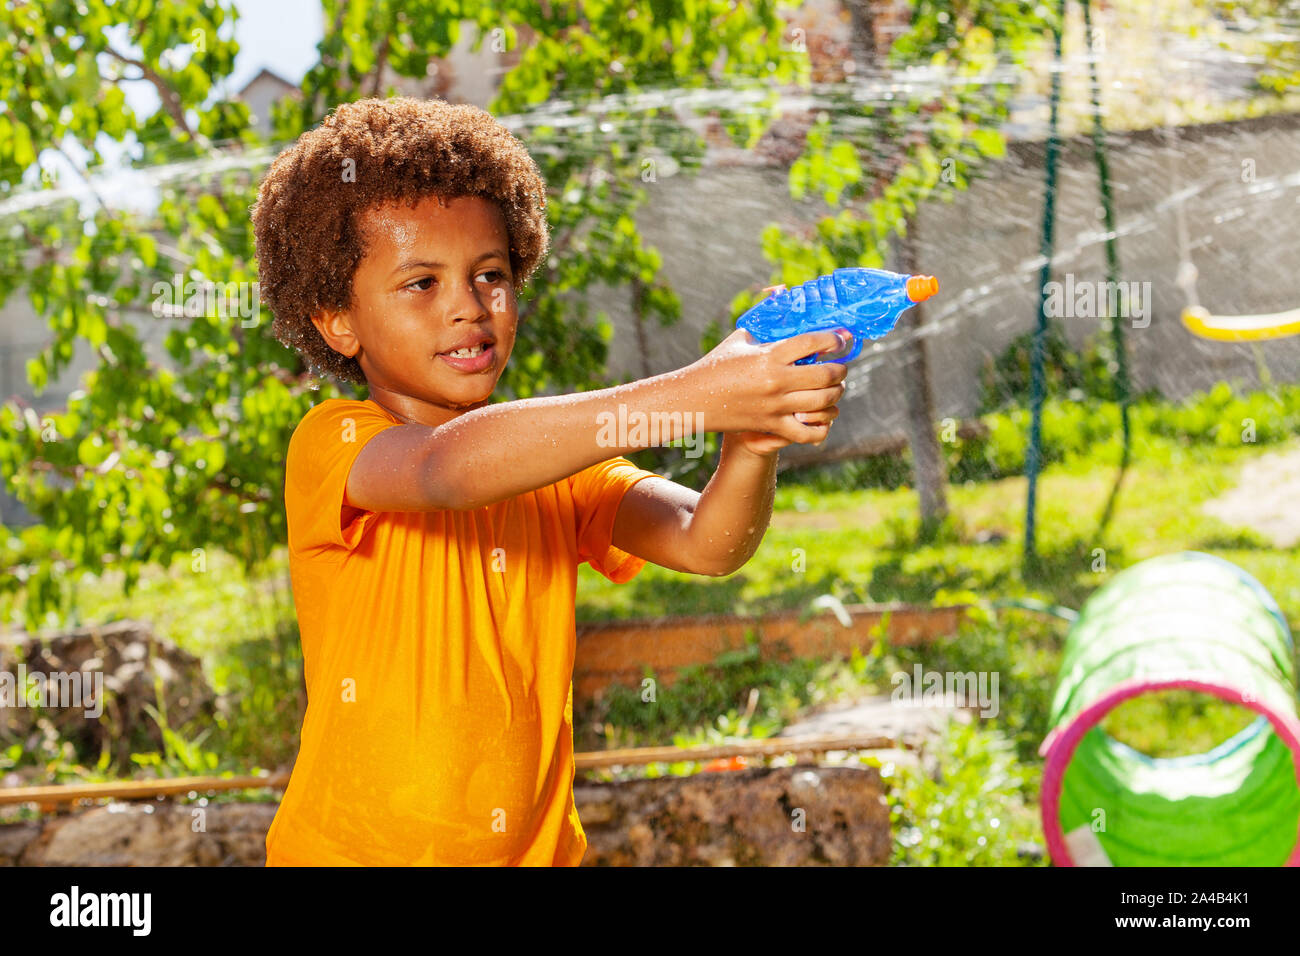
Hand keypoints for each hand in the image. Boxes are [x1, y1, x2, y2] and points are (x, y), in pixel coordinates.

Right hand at [686, 327, 849, 451]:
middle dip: (840, 369)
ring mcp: (776, 406)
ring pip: (823, 402)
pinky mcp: (772, 426)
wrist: (694, 400)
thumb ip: (764, 324)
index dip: (834, 339)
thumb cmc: (716, 365)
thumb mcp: (740, 339)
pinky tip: (822, 416)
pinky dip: (821, 426)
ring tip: (835, 387)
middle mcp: (776, 381)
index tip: (842, 338)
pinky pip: (808, 432)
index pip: (813, 342)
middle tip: (840, 365)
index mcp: (769, 355)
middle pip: (826, 375)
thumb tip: (782, 302)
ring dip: (836, 393)